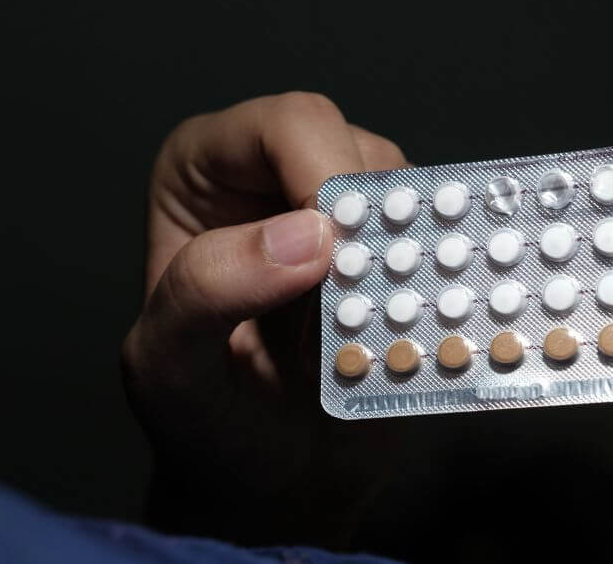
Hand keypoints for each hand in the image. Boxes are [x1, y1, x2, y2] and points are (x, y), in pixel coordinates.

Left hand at [121, 92, 406, 545]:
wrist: (271, 486)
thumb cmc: (204, 423)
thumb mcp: (168, 366)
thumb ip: (206, 290)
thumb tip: (305, 235)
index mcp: (204, 170)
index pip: (283, 127)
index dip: (323, 178)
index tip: (337, 263)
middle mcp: (277, 172)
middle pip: (359, 150)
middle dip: (371, 231)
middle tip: (359, 311)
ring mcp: (345, 212)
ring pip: (412, 195)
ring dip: (405, 267)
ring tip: (371, 335)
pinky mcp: (396, 255)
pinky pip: (444, 243)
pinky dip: (441, 287)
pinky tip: (413, 333)